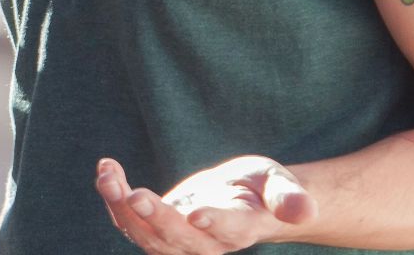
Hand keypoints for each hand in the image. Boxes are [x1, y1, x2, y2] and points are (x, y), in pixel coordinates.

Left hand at [95, 155, 316, 253]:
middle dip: (155, 219)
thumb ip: (289, 197)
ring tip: (108, 176)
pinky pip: (130, 221)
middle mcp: (206, 243)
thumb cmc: (263, 189)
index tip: (198, 213)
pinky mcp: (156, 230)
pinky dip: (115, 197)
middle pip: (179, 239)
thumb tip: (306, 210)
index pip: (228, 231)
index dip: (214, 224)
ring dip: (122, 208)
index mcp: (241, 230)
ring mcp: (178, 240)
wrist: (241, 200)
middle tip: (136, 195)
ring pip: (146, 236)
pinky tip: (107, 170)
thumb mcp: (279, 184)